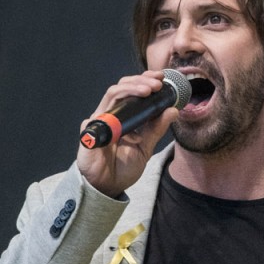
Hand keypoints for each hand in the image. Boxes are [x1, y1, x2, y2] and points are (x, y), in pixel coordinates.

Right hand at [77, 70, 180, 197]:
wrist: (108, 185)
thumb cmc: (124, 166)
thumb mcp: (146, 146)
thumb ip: (157, 129)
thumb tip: (173, 110)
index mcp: (125, 116)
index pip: (133, 90)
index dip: (145, 80)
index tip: (161, 78)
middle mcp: (112, 114)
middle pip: (122, 87)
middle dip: (140, 81)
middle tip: (156, 84)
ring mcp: (100, 120)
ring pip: (112, 95)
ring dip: (130, 89)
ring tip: (147, 91)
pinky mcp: (89, 132)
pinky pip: (99, 119)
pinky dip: (114, 119)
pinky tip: (129, 130)